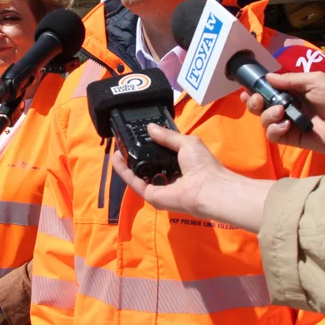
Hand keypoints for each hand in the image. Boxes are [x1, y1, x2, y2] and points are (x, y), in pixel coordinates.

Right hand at [110, 124, 271, 231]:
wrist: (207, 188)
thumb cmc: (202, 164)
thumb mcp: (185, 143)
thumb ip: (167, 136)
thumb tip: (150, 127)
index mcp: (178, 164)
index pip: (159, 156)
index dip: (148, 146)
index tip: (137, 135)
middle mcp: (168, 176)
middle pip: (147, 166)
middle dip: (135, 155)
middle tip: (123, 142)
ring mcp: (159, 188)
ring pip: (138, 176)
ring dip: (126, 163)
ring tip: (117, 149)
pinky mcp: (152, 196)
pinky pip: (135, 183)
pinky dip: (124, 172)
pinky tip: (116, 159)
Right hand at [242, 72, 324, 156]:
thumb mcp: (314, 81)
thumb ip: (290, 80)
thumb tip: (268, 77)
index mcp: (292, 92)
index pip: (268, 90)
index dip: (256, 90)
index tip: (247, 89)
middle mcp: (287, 107)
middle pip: (260, 107)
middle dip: (254, 103)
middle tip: (258, 100)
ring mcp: (288, 123)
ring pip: (264, 121)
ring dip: (267, 115)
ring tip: (281, 112)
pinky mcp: (291, 139)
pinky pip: (273, 135)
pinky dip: (275, 129)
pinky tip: (286, 124)